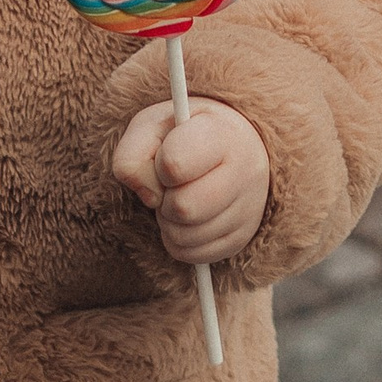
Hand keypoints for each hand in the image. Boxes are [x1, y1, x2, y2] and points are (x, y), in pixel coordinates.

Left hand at [111, 96, 271, 267]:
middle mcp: (245, 170)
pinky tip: (188, 217)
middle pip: (184, 208)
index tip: (166, 159)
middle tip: (171, 186)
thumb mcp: (151, 127)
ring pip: (186, 236)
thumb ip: (132, 155)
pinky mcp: (242, 236)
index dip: (158, 167)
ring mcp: (249, 207)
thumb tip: (148, 196)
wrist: (229, 143)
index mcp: (221, 134)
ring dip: (169, 222)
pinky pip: (192, 254)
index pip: (174, 165)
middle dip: (164, 200)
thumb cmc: (182, 134)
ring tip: (181, 197)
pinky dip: (179, 240)